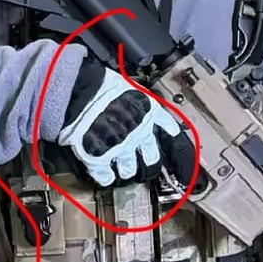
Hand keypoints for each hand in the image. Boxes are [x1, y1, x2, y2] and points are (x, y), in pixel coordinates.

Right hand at [58, 64, 180, 186]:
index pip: (174, 138)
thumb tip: (151, 113)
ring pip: (131, 172)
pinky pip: (106, 177)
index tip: (186, 168)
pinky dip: (105, 177)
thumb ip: (143, 105)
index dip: (182, 156)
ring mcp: (120, 149)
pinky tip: (103, 171)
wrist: (76, 88)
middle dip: (150, 166)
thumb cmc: (100, 84)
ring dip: (126, 171)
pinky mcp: (99, 159)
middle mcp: (139, 134)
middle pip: (153, 163)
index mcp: (150, 114)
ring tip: (120, 166)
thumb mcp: (132, 87)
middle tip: (144, 167)